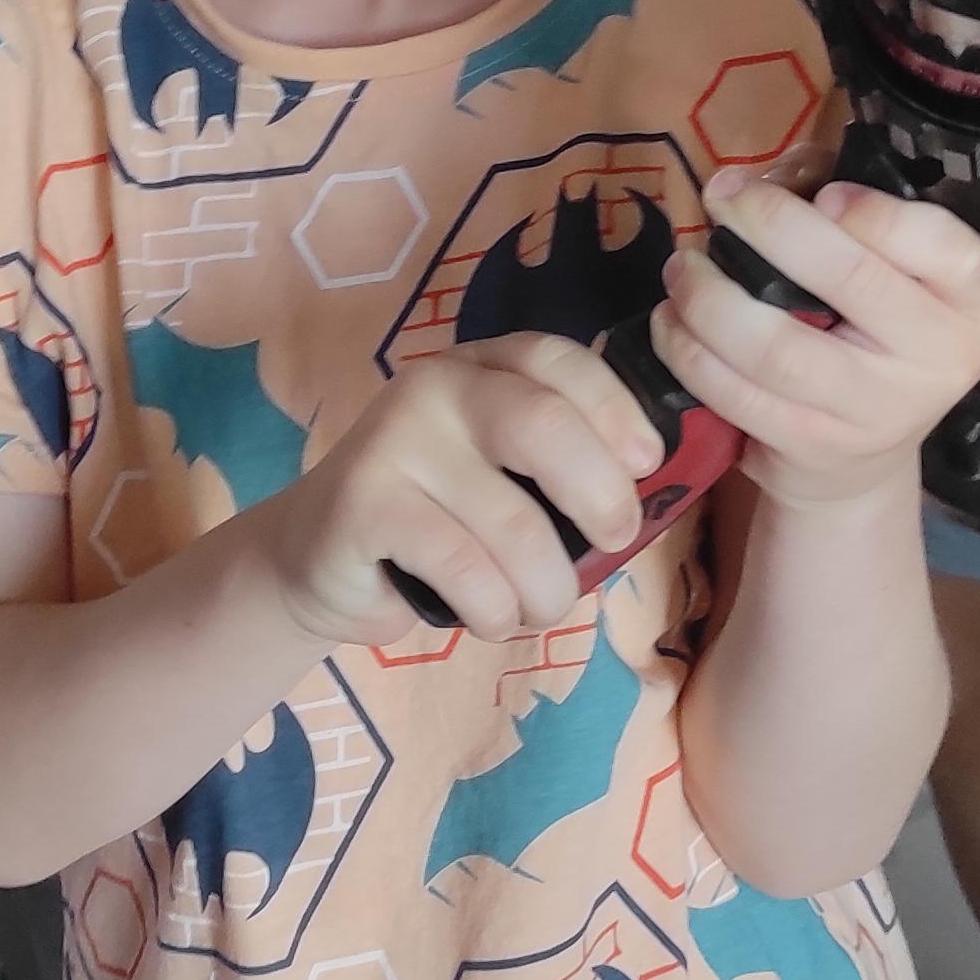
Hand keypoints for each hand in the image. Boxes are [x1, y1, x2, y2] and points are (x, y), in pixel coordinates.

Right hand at [264, 335, 658, 647]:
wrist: (317, 557)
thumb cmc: (440, 518)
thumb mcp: (504, 473)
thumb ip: (566, 461)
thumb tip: (662, 488)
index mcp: (482, 367)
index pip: (561, 362)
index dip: (617, 410)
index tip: (647, 465)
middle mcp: (436, 387)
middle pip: (544, 427)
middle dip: (601, 496)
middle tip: (614, 541)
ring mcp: (394, 441)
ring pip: (515, 525)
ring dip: (547, 589)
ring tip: (539, 607)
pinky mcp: (364, 504)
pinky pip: (466, 570)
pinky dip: (496, 611)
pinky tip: (489, 617)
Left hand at [650, 161, 979, 513]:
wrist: (861, 450)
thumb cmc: (866, 319)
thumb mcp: (879, 255)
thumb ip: (829, 195)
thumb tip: (753, 179)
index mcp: (973, 298)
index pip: (945, 247)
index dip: (876, 214)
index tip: (822, 196)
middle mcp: (942, 359)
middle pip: (851, 281)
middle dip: (771, 227)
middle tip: (721, 199)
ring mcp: (879, 413)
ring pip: (778, 347)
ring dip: (710, 297)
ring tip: (683, 267)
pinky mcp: (814, 448)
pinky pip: (738, 394)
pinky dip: (690, 351)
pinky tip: (673, 320)